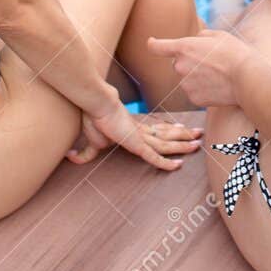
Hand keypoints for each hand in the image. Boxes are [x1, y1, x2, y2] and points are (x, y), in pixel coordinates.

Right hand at [66, 105, 202, 169]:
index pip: (156, 130)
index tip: (181, 130)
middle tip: (199, 135)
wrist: (96, 104)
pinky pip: (154, 157)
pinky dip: (165, 163)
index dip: (170, 131)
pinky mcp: (136, 144)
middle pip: (167, 135)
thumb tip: (71, 157)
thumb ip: (85, 153)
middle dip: (184, 136)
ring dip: (182, 145)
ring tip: (198, 144)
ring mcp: (140, 137)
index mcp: (133, 128)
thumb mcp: (90, 140)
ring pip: (166, 144)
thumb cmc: (92, 117)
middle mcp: (141, 132)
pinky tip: (177, 167)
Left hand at [146, 30, 250, 107]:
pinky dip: (204, 90)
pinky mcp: (194, 99)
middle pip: (178, 63)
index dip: (153, 43)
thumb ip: (201, 37)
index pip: (157, 47)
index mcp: (184, 47)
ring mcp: (186, 85)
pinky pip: (195, 92)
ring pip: (187, 79)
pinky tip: (218, 86)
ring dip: (197, 76)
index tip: (152, 43)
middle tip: (211, 62)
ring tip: (218, 75)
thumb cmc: (235, 53)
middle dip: (190, 62)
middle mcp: (180, 67)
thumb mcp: (219, 35)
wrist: (247, 78)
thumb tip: (196, 41)